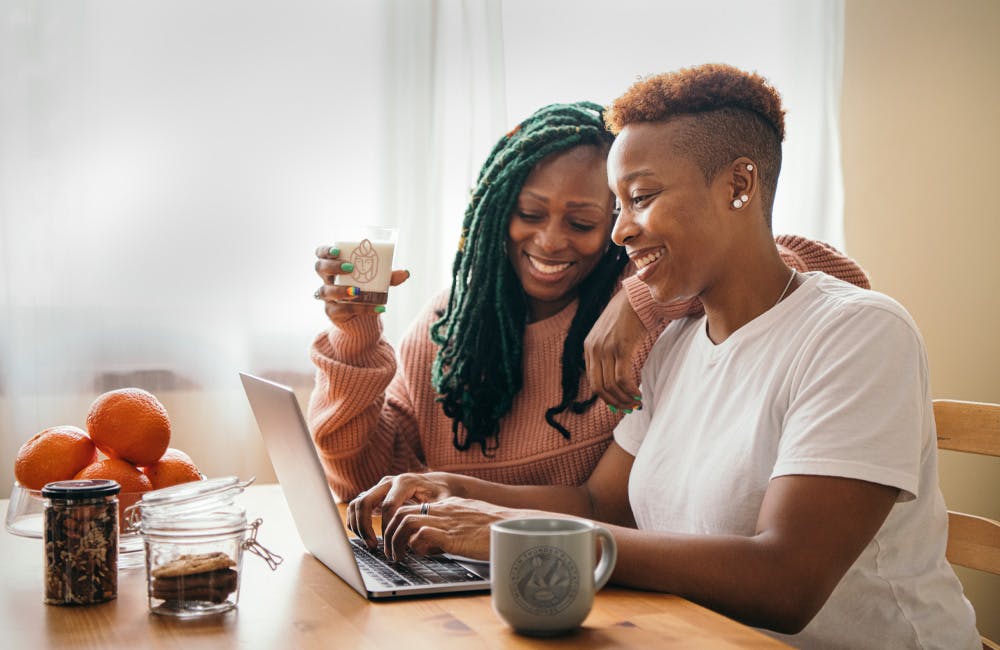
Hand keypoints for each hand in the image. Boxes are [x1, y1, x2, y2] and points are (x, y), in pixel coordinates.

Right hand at [313, 245, 409, 323]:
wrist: (361, 317)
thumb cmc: (366, 291)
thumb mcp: (377, 282)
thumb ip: (388, 277)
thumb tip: (406, 273)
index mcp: (335, 266)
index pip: (322, 254)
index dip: (325, 251)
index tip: (338, 251)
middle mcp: (327, 279)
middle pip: (320, 267)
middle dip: (332, 266)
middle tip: (350, 268)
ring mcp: (328, 296)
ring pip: (325, 291)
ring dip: (341, 290)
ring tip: (358, 292)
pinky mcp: (332, 312)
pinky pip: (341, 309)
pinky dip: (360, 308)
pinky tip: (376, 308)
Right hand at [346, 472, 459, 548]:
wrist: (437, 484)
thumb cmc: (441, 495)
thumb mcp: (443, 503)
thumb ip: (433, 514)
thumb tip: (421, 532)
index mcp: (405, 482)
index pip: (388, 505)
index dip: (387, 527)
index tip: (392, 544)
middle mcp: (389, 482)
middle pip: (365, 501)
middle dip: (365, 526)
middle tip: (372, 545)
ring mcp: (380, 487)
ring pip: (357, 503)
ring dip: (358, 525)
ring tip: (369, 543)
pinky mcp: (376, 494)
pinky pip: (357, 506)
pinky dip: (356, 522)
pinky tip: (366, 537)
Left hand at [381, 497, 521, 561]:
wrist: (515, 526)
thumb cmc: (498, 528)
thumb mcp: (471, 521)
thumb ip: (454, 525)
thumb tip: (440, 539)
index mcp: (448, 505)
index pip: (413, 508)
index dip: (397, 523)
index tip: (394, 538)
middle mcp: (444, 510)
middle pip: (401, 512)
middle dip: (389, 532)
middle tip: (389, 550)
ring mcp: (447, 521)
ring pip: (405, 522)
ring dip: (395, 540)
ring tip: (396, 557)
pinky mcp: (452, 536)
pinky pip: (421, 535)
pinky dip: (414, 546)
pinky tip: (419, 556)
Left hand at [584, 288, 643, 410]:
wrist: (637, 298)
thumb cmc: (628, 317)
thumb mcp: (610, 335)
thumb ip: (607, 354)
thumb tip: (617, 381)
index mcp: (588, 347)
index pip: (593, 381)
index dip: (606, 397)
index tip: (619, 404)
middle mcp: (594, 349)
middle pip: (599, 387)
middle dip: (614, 402)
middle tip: (628, 408)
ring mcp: (606, 348)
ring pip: (611, 385)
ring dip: (624, 398)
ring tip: (636, 403)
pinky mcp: (621, 347)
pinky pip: (623, 378)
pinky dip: (630, 390)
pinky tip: (638, 394)